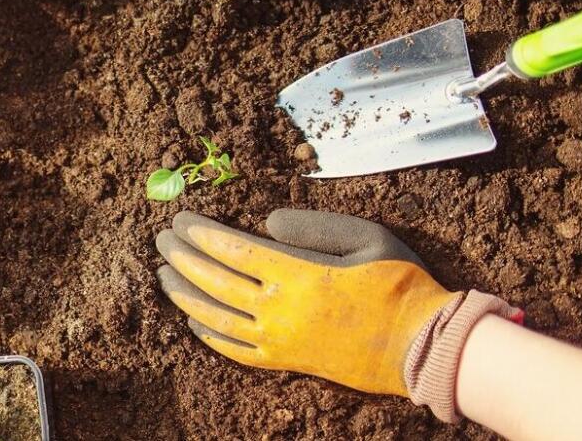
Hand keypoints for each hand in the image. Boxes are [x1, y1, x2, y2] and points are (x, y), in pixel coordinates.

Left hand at [156, 210, 520, 421]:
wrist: (420, 346)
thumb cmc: (398, 283)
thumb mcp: (366, 237)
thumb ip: (314, 226)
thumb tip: (266, 223)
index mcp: (297, 274)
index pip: (232, 249)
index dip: (201, 233)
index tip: (181, 219)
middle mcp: (279, 309)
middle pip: (215, 281)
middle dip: (182, 257)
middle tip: (161, 240)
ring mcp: (280, 340)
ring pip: (216, 316)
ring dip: (185, 294)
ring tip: (164, 275)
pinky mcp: (286, 362)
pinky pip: (236, 350)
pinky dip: (209, 334)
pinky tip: (194, 320)